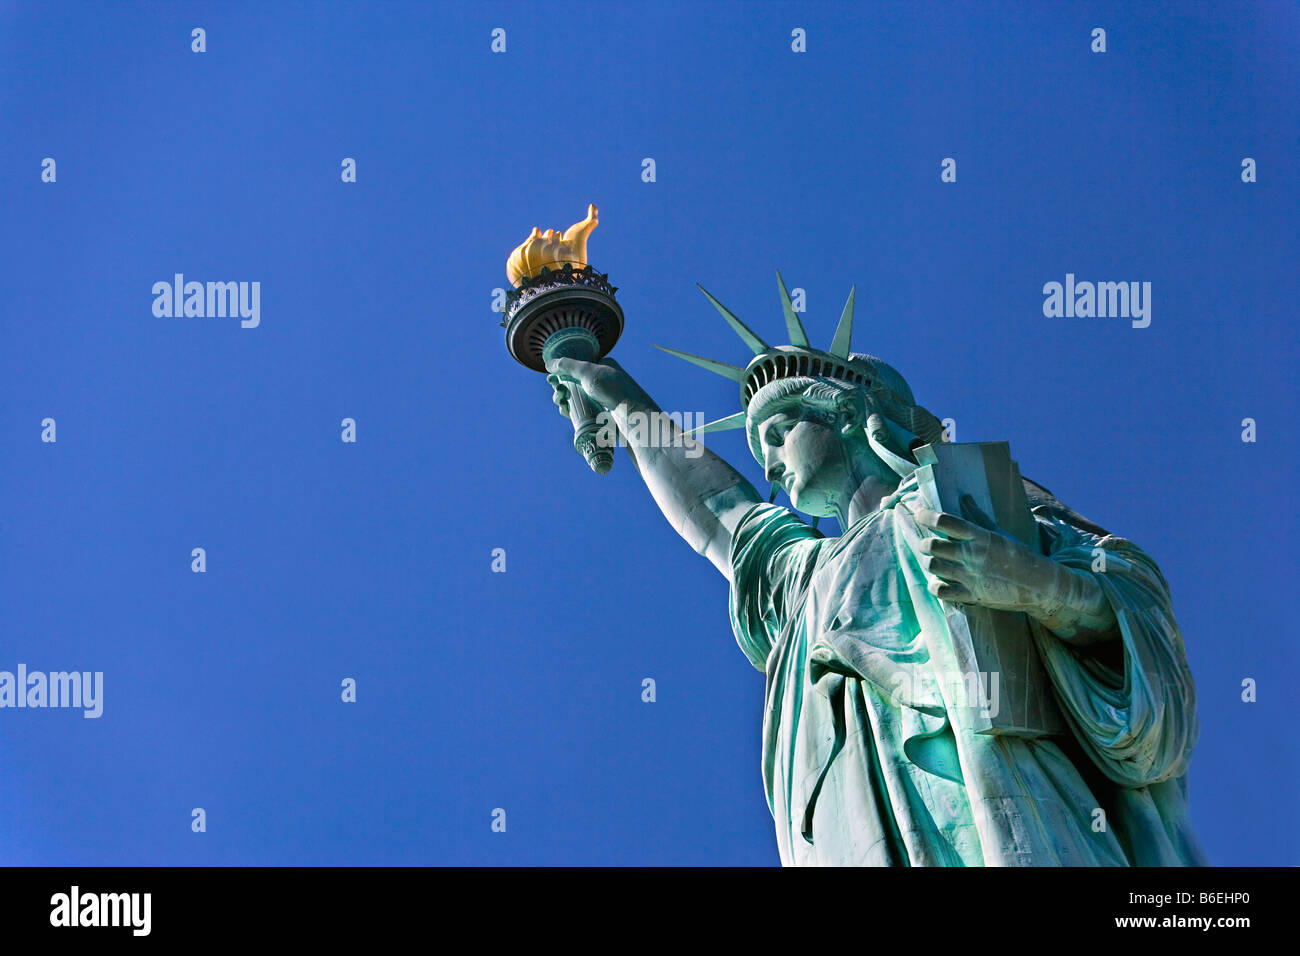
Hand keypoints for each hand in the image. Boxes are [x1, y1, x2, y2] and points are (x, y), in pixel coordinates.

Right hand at [546, 355, 635, 417]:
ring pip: (576, 398)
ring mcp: (602, 398)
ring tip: (561, 403)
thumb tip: (548, 363)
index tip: (550, 380)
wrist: (632, 415)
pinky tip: (566, 412)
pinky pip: (582, 411)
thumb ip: (568, 366)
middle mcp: (602, 381)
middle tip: (558, 394)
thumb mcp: (588, 371)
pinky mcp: (601, 413)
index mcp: (603, 366)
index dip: (561, 373)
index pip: (577, 367)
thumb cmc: (612, 389)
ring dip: (563, 400)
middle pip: (573, 384)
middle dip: (560, 388)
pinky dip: (571, 410)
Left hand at [913, 497, 1063, 615]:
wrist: (1039, 585)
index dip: (927, 516)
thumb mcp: (999, 532)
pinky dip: (935, 586)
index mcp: (980, 536)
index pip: (946, 521)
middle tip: (928, 545)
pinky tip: (939, 581)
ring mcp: (971, 576)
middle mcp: (972, 555)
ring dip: (930, 563)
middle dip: (925, 544)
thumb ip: (977, 516)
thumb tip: (964, 497)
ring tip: (935, 562)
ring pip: (933, 566)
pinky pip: (941, 591)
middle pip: (933, 546)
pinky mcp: (972, 595)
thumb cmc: (1018, 554)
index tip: (920, 514)